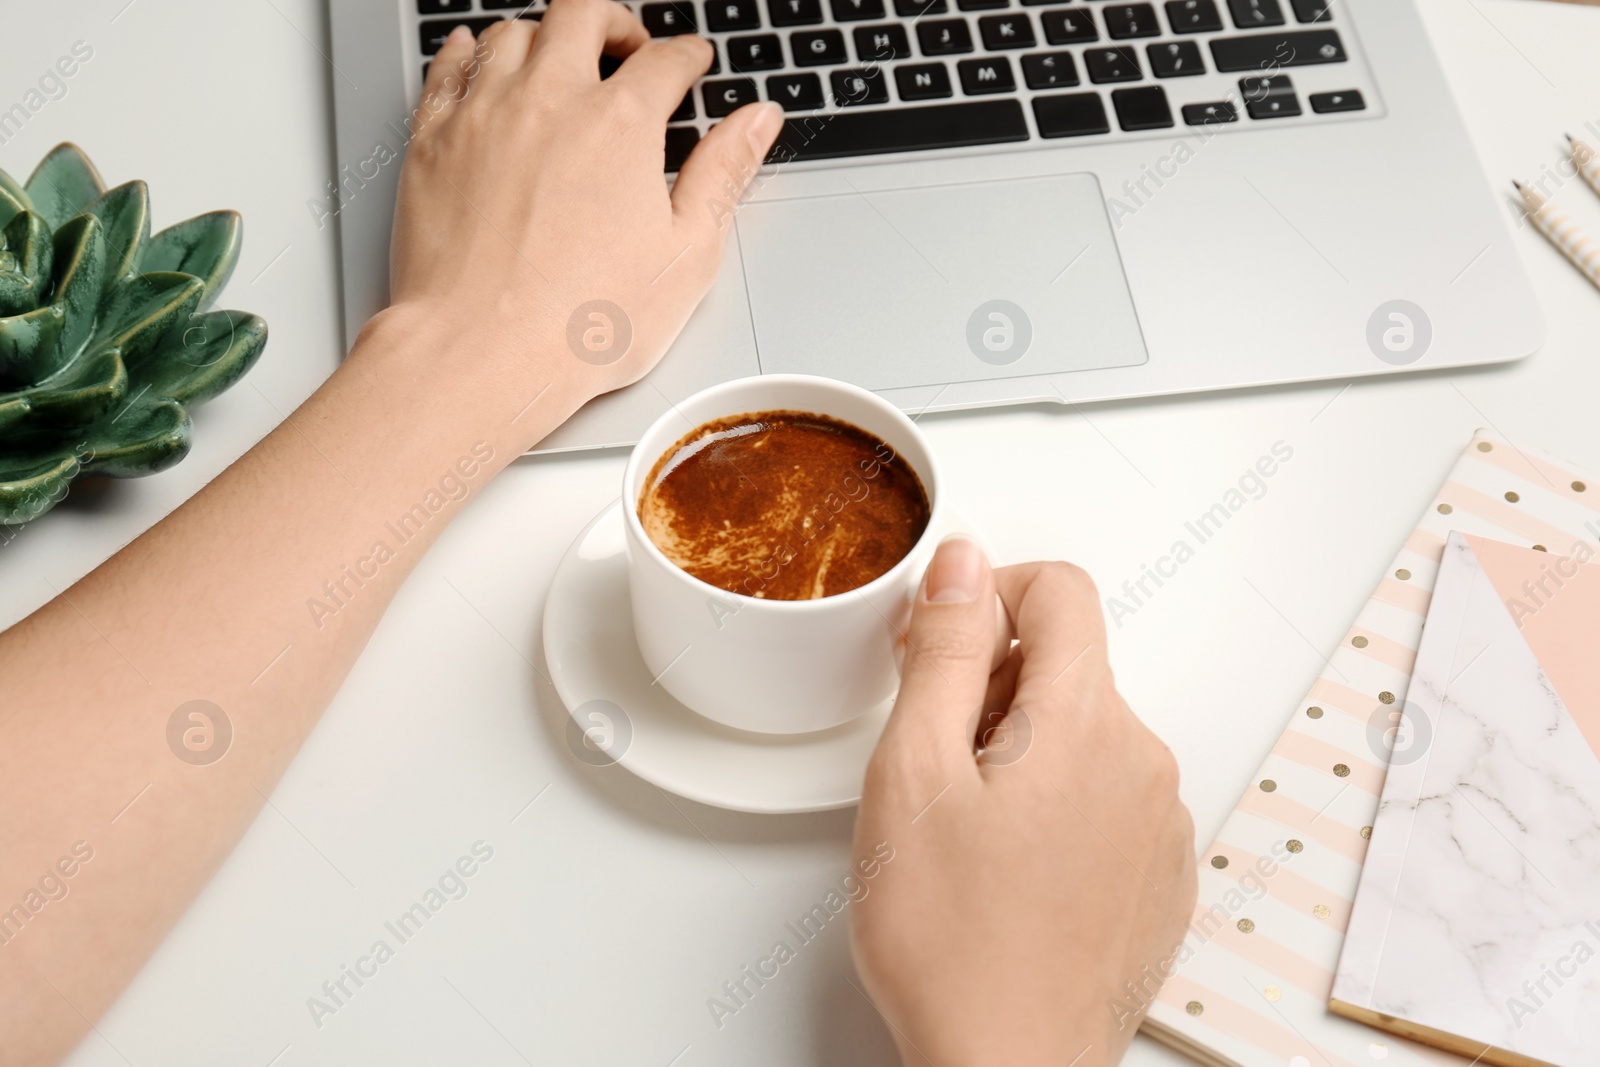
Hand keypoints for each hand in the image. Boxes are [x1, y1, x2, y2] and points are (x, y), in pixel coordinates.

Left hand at [376, 4, 782, 435]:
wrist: (480, 354)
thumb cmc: (580, 324)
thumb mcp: (685, 255)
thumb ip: (724, 174)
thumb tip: (758, 122)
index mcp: (621, 124)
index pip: (665, 61)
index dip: (688, 58)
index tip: (692, 63)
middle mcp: (549, 100)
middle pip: (582, 15)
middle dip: (615, 22)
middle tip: (628, 45)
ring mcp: (483, 115)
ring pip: (513, 33)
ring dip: (544, 35)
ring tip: (558, 58)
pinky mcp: (431, 142)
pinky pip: (446, 66)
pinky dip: (469, 52)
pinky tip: (477, 58)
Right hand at [851, 541, 1197, 1066]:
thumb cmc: (955, 944)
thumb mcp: (914, 774)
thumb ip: (947, 652)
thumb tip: (966, 565)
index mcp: (1086, 723)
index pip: (1062, 590)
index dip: (991, 596)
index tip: (945, 643)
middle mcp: (1144, 763)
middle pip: (1071, 666)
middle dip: (997, 688)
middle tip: (937, 766)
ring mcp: (1160, 824)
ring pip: (1087, 734)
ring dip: (1024, 751)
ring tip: (968, 831)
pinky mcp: (1160, 876)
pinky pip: (1109, 798)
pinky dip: (1057, 805)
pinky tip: (1009, 869)